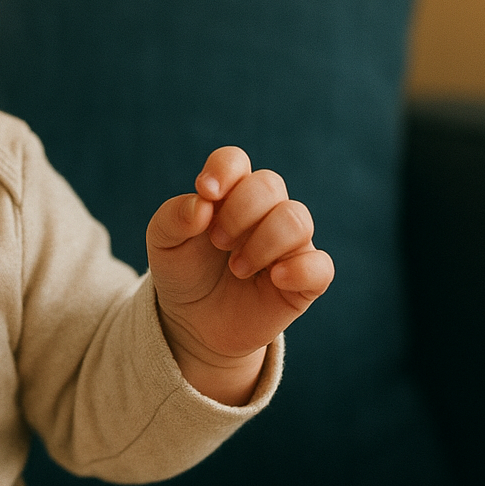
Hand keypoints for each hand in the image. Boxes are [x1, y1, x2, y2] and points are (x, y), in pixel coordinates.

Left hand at [145, 147, 333, 404]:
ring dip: (263, 242)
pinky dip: (299, 269)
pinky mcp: (305, 280)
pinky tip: (274, 278)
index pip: (235, 161)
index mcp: (228, 194)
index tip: (206, 192)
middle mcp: (264, 211)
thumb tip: (202, 203)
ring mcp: (288, 244)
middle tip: (218, 242)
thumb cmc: (184, 273)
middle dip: (240, 211)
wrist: (194, 324)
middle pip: (269, 184)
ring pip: (297, 219)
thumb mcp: (163, 244)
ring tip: (237, 268)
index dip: (224, 169)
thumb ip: (173, 217)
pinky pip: (320, 265)